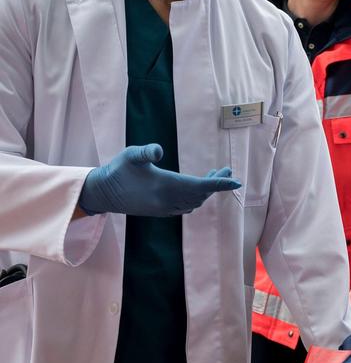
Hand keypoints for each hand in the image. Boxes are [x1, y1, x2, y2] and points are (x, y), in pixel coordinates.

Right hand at [79, 144, 240, 216]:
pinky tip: (198, 188)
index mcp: (166, 186)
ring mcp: (165, 208)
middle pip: (202, 194)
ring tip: (216, 175)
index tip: (237, 181)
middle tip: (227, 171)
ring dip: (207, 190)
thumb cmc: (117, 170)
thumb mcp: (130, 155)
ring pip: (195, 201)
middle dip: (217, 184)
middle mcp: (168, 201)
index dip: (220, 184)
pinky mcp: (160, 212)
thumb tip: (159, 150)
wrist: (102, 194)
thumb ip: (145, 151)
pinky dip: (197, 197)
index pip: (201, 187)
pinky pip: (186, 206)